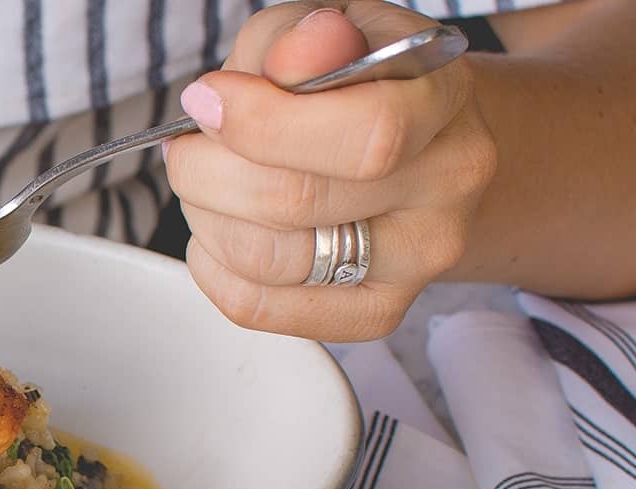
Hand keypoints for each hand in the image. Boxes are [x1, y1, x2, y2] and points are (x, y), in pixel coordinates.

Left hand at [163, 2, 496, 340]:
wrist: (412, 143)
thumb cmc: (354, 80)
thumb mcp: (326, 30)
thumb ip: (302, 39)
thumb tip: (296, 57)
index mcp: (442, 98)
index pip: (365, 134)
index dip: (263, 123)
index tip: (208, 100)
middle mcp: (446, 184)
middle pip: (296, 202)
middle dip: (208, 170)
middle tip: (189, 145)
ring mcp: (417, 258)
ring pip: (269, 261)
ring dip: (206, 217)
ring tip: (205, 183)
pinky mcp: (376, 311)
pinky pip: (259, 306)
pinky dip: (212, 266)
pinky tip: (218, 228)